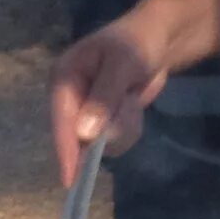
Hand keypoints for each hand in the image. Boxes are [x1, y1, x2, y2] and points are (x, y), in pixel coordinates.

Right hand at [50, 22, 165, 184]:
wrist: (158, 40)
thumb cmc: (137, 42)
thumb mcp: (122, 65)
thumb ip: (104, 98)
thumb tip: (85, 134)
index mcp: (63, 78)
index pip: (61, 120)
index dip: (66, 149)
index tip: (70, 179)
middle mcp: (69, 98)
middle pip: (79, 137)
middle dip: (108, 128)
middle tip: (129, 102)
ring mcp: (85, 113)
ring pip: (100, 144)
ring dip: (123, 127)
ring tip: (132, 99)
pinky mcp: (101, 122)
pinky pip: (113, 142)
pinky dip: (128, 128)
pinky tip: (133, 103)